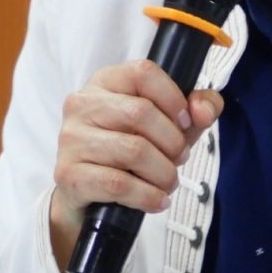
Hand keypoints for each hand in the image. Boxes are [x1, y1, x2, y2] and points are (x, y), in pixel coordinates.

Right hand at [48, 61, 222, 272]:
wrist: (88, 194)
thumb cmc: (129, 149)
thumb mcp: (168, 124)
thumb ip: (197, 108)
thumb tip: (203, 111)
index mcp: (105, 82)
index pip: (143, 72)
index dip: (173, 98)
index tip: (185, 123)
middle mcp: (82, 104)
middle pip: (141, 113)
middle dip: (172, 142)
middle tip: (179, 159)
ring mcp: (71, 139)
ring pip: (133, 150)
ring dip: (163, 173)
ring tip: (168, 182)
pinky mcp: (69, 174)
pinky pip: (119, 183)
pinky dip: (147, 196)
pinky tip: (157, 200)